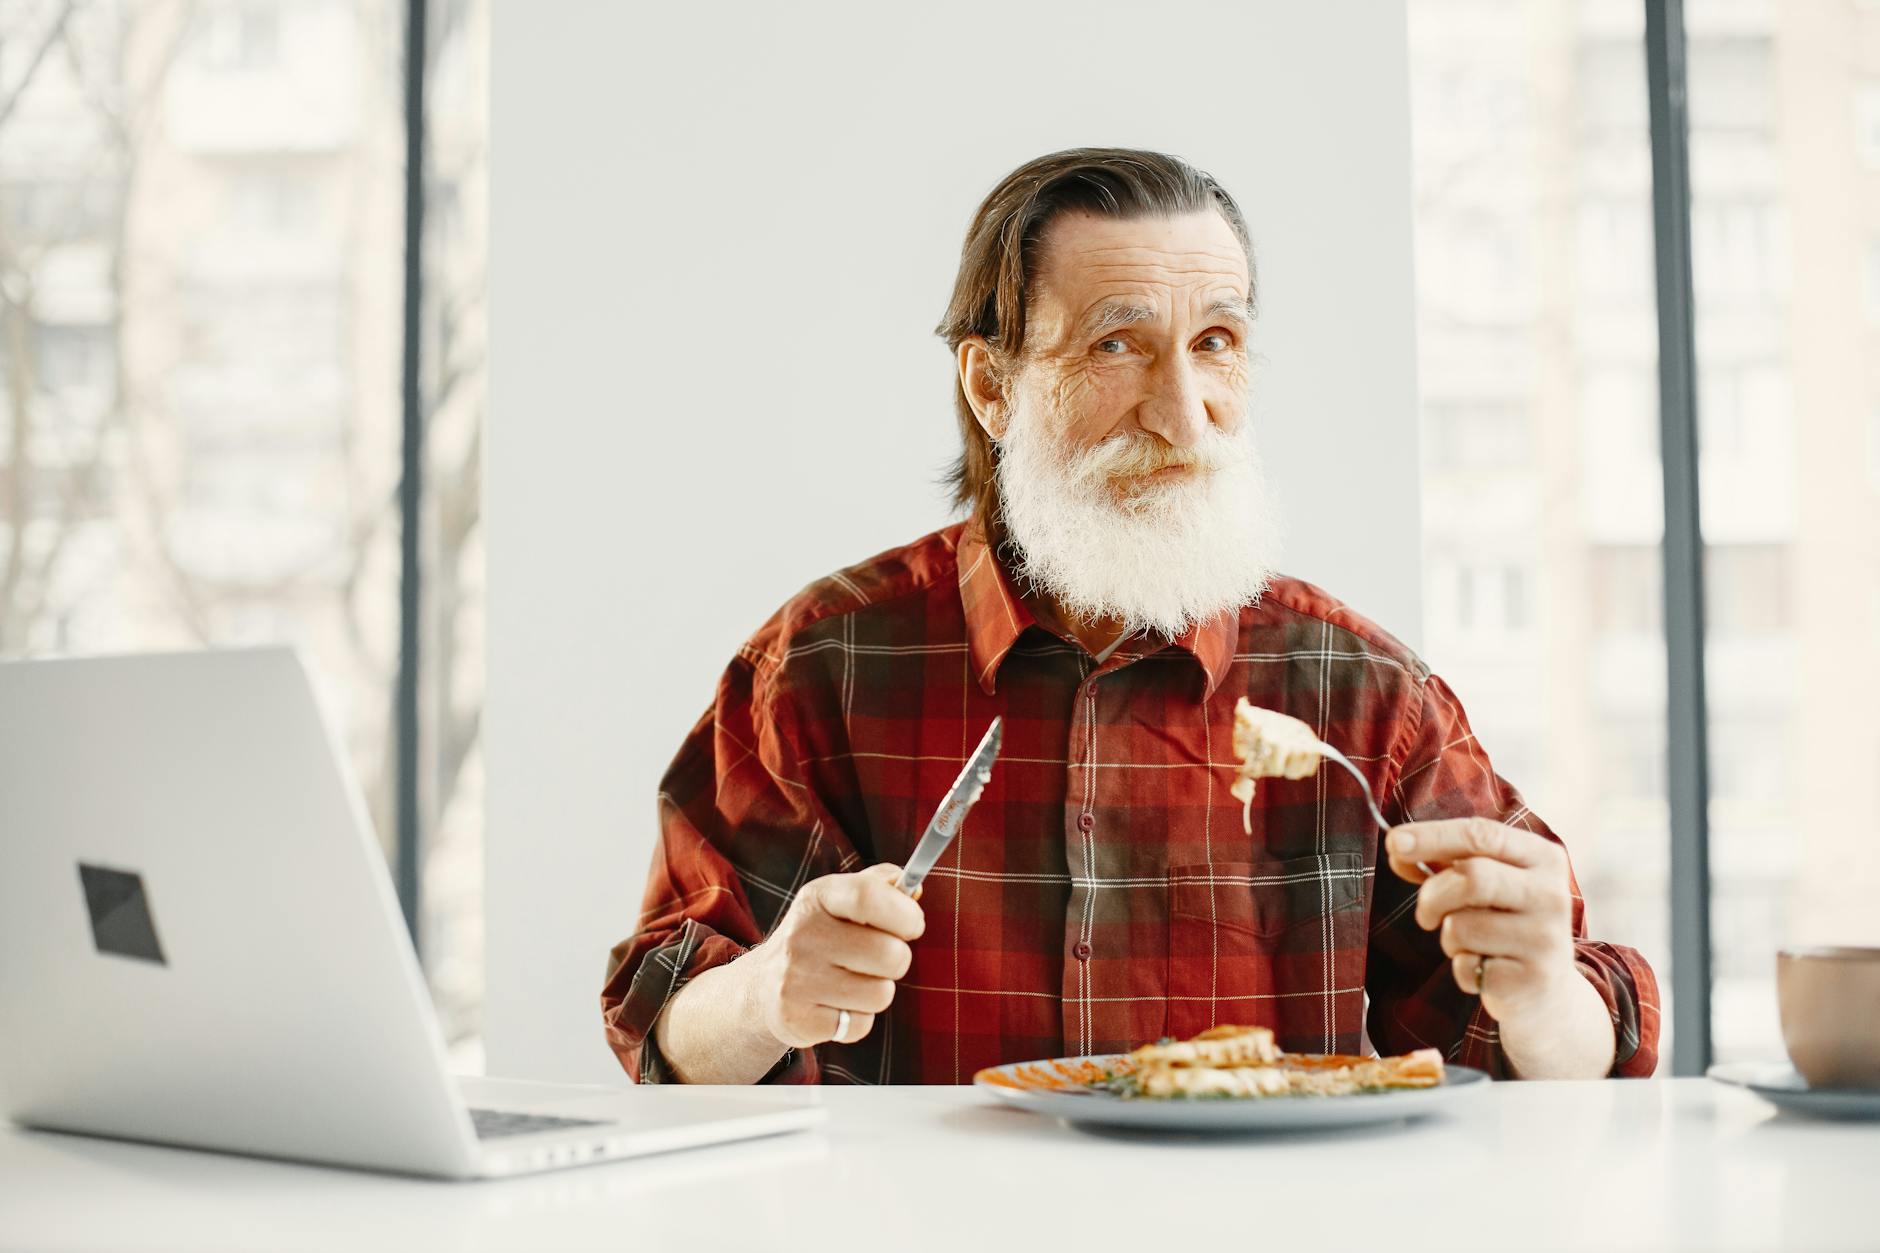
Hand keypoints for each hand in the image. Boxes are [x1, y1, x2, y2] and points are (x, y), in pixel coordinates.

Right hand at [744, 863, 923, 1048]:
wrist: (763, 986)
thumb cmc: (820, 936)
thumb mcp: (840, 900)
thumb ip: (881, 886)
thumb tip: (914, 888)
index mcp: (817, 898)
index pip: (868, 896)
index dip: (905, 913)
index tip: (913, 925)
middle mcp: (801, 935)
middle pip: (890, 954)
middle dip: (897, 960)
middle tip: (878, 959)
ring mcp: (795, 979)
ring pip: (881, 994)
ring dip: (878, 990)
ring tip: (854, 982)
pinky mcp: (797, 1019)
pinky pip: (861, 1025)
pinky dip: (858, 1019)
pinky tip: (837, 1006)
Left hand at [1384, 818, 1576, 1023]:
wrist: (1547, 989)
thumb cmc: (1504, 923)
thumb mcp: (1483, 884)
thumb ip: (1443, 862)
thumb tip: (1397, 847)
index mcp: (1543, 858)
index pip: (1481, 834)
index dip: (1432, 836)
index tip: (1393, 842)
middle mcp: (1552, 894)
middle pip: (1472, 877)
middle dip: (1433, 896)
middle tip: (1426, 915)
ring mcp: (1546, 939)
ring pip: (1462, 926)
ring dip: (1448, 937)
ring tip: (1469, 945)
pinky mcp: (1534, 979)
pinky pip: (1467, 967)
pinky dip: (1460, 969)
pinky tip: (1484, 969)